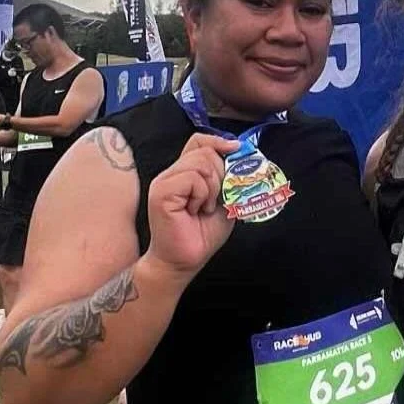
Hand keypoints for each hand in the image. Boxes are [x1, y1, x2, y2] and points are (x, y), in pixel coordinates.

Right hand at [145, 133, 238, 278]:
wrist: (183, 262)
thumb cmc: (201, 236)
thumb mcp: (223, 201)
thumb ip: (228, 180)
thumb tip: (242, 159)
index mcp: (184, 172)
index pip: (199, 140)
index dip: (218, 142)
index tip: (235, 150)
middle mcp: (172, 173)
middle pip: (205, 151)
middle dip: (220, 175)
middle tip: (213, 201)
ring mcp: (164, 181)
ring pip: (201, 163)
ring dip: (211, 188)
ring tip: (203, 208)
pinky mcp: (161, 192)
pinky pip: (192, 179)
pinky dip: (201, 195)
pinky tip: (195, 211)